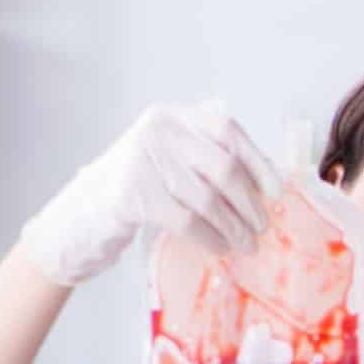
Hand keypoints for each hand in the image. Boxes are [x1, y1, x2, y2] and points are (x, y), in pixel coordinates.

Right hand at [20, 101, 283, 286]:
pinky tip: (221, 248)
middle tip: (262, 227)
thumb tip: (270, 183)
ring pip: (208, 199)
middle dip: (249, 204)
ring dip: (234, 227)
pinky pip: (187, 221)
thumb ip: (210, 156)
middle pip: (223, 168)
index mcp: (174, 116)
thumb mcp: (174, 157)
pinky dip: (211, 238)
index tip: (276, 193)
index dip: (258, 162)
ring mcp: (143, 159)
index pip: (227, 130)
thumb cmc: (144, 185)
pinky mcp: (133, 193)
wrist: (86, 208)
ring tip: (247, 245)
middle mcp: (158, 129)